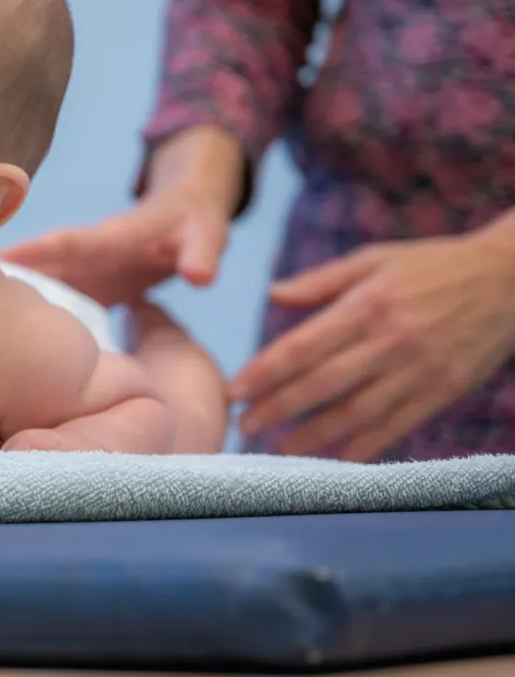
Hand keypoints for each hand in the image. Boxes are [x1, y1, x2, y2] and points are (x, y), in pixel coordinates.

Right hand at [0, 183, 230, 306]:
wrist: (185, 216)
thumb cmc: (196, 222)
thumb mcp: (206, 233)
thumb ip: (203, 253)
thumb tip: (201, 276)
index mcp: (109, 239)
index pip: (66, 244)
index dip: (32, 251)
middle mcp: (84, 252)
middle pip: (35, 263)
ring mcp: (79, 268)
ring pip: (35, 278)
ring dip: (2, 294)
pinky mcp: (82, 284)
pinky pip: (47, 294)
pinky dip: (24, 309)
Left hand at [233, 233, 514, 460]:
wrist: (512, 279)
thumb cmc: (435, 265)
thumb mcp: (375, 259)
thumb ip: (321, 281)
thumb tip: (272, 294)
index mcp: (367, 306)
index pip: (303, 347)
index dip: (265, 373)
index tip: (233, 392)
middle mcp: (391, 341)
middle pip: (322, 385)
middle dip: (278, 410)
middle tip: (243, 428)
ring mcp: (419, 370)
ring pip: (356, 413)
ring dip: (313, 437)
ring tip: (278, 451)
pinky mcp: (444, 390)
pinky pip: (398, 425)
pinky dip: (365, 447)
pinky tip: (336, 460)